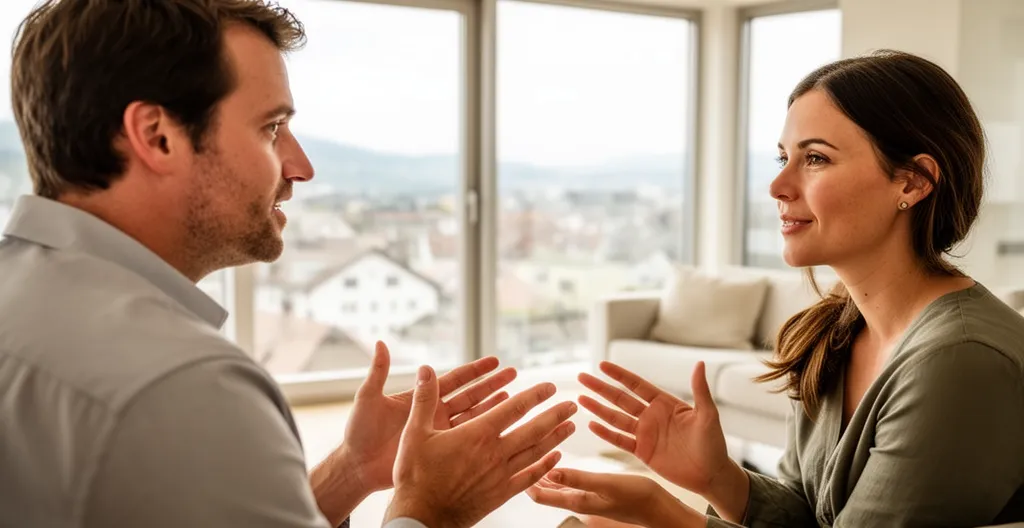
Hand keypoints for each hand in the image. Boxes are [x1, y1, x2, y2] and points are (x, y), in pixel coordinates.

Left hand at [328, 341, 517, 492]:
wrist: (356, 466)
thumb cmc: (359, 432)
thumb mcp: (368, 398)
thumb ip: (378, 372)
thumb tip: (381, 342)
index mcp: (420, 396)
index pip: (454, 379)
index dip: (475, 370)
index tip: (495, 361)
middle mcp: (432, 412)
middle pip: (470, 394)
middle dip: (492, 384)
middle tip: (514, 374)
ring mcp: (437, 432)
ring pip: (472, 416)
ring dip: (493, 406)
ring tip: (515, 397)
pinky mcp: (437, 451)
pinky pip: (465, 440)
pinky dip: (482, 432)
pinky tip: (499, 427)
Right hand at [384, 365, 577, 527]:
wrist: (421, 517)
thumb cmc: (415, 475)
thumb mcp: (415, 432)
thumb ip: (425, 399)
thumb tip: (426, 370)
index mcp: (478, 434)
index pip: (514, 408)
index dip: (534, 395)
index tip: (550, 386)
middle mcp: (495, 453)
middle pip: (534, 430)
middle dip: (555, 415)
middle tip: (572, 404)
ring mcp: (501, 475)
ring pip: (536, 453)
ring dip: (556, 438)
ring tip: (571, 426)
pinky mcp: (501, 494)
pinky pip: (530, 478)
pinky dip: (545, 466)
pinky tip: (555, 458)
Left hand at [526, 469, 704, 527]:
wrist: (660, 508)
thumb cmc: (638, 496)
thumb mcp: (607, 484)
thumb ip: (579, 479)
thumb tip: (550, 472)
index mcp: (577, 500)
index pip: (540, 495)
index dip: (524, 480)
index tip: (514, 461)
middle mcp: (577, 500)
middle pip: (544, 491)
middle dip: (530, 476)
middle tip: (518, 455)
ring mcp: (585, 497)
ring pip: (556, 486)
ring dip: (543, 473)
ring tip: (531, 456)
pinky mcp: (594, 491)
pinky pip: (569, 482)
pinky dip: (559, 473)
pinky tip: (557, 464)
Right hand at [578, 361, 732, 495]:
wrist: (711, 474)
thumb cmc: (714, 443)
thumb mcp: (708, 415)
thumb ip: (700, 390)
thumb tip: (701, 363)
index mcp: (665, 404)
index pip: (637, 385)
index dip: (619, 375)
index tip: (602, 365)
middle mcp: (651, 417)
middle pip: (620, 399)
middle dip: (601, 388)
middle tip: (582, 377)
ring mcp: (645, 434)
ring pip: (616, 418)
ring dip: (598, 408)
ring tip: (580, 398)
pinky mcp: (642, 452)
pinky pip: (620, 441)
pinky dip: (605, 434)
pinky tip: (591, 425)